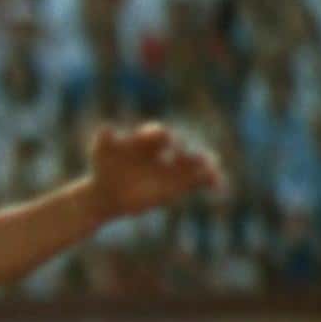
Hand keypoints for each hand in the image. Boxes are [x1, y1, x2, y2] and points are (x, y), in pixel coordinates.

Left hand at [84, 121, 223, 221]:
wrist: (109, 193)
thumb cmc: (105, 168)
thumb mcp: (101, 154)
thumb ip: (104, 140)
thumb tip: (106, 128)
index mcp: (146, 139)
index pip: (158, 133)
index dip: (162, 135)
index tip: (163, 142)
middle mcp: (165, 149)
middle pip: (182, 144)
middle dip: (185, 150)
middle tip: (184, 158)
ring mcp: (175, 165)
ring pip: (197, 160)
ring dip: (206, 164)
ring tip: (212, 172)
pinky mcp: (183, 182)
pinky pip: (202, 179)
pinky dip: (212, 181)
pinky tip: (219, 189)